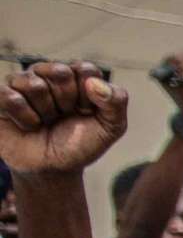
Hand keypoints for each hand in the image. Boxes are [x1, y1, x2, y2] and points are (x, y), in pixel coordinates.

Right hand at [0, 61, 129, 175]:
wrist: (53, 168)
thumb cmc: (80, 143)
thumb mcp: (110, 127)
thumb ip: (116, 101)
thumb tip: (94, 82)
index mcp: (75, 76)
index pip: (85, 69)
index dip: (89, 96)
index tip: (86, 112)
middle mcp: (47, 73)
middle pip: (60, 73)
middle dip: (66, 102)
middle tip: (63, 116)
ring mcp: (22, 83)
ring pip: (34, 85)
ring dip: (45, 112)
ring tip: (45, 121)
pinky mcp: (0, 96)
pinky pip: (11, 98)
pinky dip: (25, 118)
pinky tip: (29, 125)